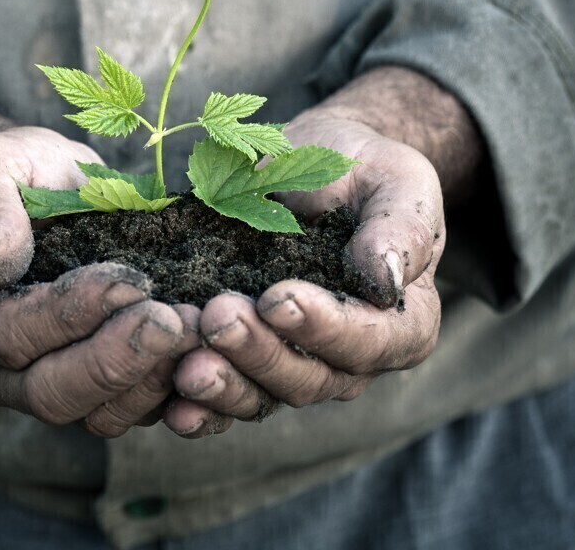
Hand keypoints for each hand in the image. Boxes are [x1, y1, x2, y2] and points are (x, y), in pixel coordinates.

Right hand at [0, 126, 199, 435]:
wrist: (35, 185)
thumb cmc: (5, 173)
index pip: (7, 334)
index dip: (69, 314)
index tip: (127, 280)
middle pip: (51, 392)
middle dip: (118, 360)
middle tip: (175, 321)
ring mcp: (37, 386)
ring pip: (95, 415)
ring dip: (153, 379)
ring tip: (199, 331)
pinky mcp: (90, 390)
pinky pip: (130, 411)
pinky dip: (171, 389)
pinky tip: (205, 351)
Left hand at [168, 67, 470, 436]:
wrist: (315, 164)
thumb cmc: (366, 172)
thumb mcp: (397, 184)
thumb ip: (398, 229)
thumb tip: (385, 279)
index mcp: (403, 325)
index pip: (366, 341)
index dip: (323, 327)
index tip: (278, 298)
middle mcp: (351, 361)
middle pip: (308, 378)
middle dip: (259, 352)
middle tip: (219, 317)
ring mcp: (295, 366)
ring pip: (262, 396)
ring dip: (224, 384)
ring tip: (187, 364)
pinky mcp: (247, 363)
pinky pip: (225, 400)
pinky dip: (199, 408)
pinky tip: (172, 407)